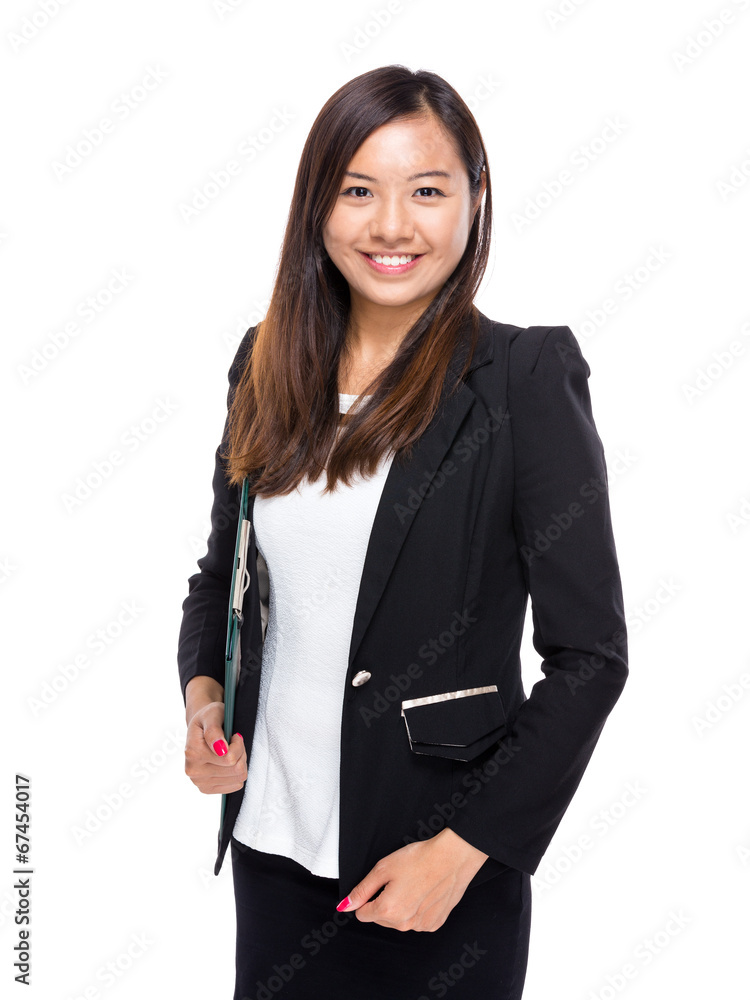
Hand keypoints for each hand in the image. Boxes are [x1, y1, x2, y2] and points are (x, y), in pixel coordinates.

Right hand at [184, 700, 246, 793]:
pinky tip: (228, 763)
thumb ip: (214, 730)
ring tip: (231, 751)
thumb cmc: (208, 720)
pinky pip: (235, 785)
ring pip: (238, 778)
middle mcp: (193, 771)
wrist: (199, 730)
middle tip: (233, 743)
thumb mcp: (212, 715)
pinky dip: (236, 773)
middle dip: (241, 753)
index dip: (238, 744)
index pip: (230, 758)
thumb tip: (220, 749)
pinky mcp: (207, 789)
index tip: (234, 736)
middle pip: (236, 769)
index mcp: (193, 752)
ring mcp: (199, 782)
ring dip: (240, 762)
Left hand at [337, 827, 488, 931]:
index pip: (362, 913)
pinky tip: (424, 892)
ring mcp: (420, 926)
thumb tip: (344, 906)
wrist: (452, 858)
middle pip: (380, 918)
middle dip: (383, 902)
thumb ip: (361, 890)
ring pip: (399, 921)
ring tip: (413, 884)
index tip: (379, 884)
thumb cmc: (420, 858)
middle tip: (398, 880)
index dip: (367, 897)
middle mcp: (403, 924)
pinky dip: (417, 909)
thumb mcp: (383, 868)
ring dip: (401, 907)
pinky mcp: (434, 924)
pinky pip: (417, 921)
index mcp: (387, 910)